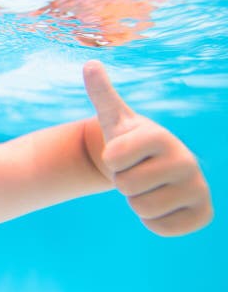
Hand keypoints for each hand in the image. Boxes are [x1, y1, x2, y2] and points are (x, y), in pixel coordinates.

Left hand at [83, 61, 211, 235]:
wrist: (156, 168)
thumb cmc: (130, 142)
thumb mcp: (114, 118)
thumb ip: (102, 93)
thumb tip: (90, 63)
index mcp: (159, 136)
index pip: (113, 159)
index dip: (111, 160)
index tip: (124, 153)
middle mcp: (186, 160)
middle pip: (126, 186)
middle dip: (124, 182)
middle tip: (137, 172)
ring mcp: (198, 187)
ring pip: (142, 209)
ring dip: (138, 202)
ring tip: (149, 186)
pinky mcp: (203, 214)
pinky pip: (162, 228)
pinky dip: (155, 222)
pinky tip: (163, 203)